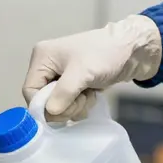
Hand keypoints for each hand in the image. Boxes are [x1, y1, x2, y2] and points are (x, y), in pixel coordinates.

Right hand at [22, 14, 161, 120]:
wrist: (133, 50)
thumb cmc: (106, 54)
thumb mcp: (82, 73)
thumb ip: (63, 93)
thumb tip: (50, 113)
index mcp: (42, 57)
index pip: (30, 91)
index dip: (44, 106)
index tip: (63, 110)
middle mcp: (47, 66)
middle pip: (43, 100)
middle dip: (63, 106)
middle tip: (81, 100)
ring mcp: (61, 75)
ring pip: (57, 105)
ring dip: (74, 106)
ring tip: (89, 95)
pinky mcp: (73, 83)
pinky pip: (68, 103)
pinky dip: (80, 104)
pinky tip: (92, 95)